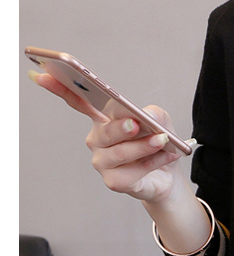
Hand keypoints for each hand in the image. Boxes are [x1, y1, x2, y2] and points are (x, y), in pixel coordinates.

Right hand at [29, 70, 182, 204]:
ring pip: (120, 153)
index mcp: (102, 120)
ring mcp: (103, 162)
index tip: (42, 74)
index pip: (77, 102)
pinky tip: (168, 155)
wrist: (169, 176)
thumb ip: (152, 113)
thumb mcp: (161, 121)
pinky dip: (153, 162)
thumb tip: (146, 116)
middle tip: (136, 123)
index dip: (60, 88)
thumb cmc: (159, 143)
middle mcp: (98, 140)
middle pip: (105, 131)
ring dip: (144, 146)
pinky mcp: (113, 181)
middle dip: (122, 127)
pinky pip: (133, 171)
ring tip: (162, 140)